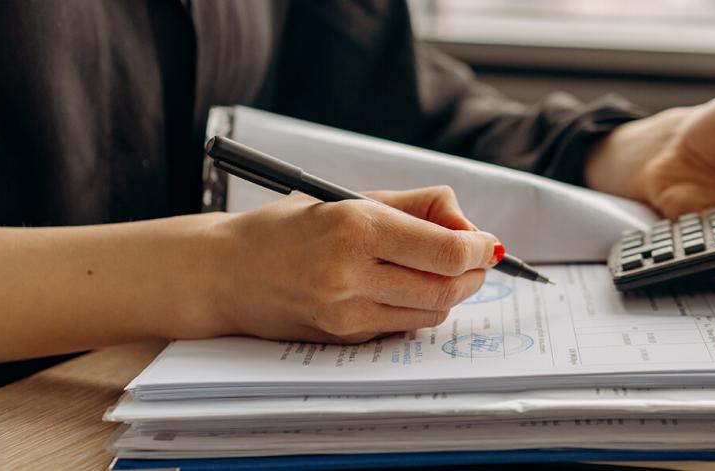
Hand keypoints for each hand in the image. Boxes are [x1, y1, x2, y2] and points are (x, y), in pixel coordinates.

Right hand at [203, 186, 498, 343]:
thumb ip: (418, 206)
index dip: (479, 249)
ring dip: (450, 294)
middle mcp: (351, 274)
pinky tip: (403, 289)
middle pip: (448, 288)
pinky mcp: (342, 338)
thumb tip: (470, 227)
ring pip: (431, 313)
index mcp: (357, 228)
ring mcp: (346, 313)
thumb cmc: (290, 228)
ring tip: (439, 272)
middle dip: (472, 274)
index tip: (487, 244)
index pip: (448, 251)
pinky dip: (418, 309)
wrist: (227, 272)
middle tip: (474, 260)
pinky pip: (402, 327)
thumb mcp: (352, 198)